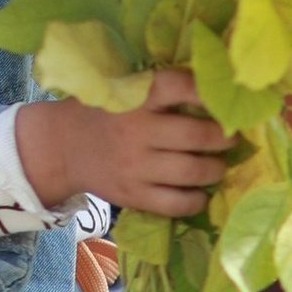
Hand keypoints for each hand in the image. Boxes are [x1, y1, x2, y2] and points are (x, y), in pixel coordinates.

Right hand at [17, 67, 227, 217]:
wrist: (61, 147)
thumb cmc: (103, 112)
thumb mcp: (122, 88)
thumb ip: (160, 88)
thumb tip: (215, 89)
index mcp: (136, 96)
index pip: (181, 87)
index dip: (210, 93)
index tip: (227, 99)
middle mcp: (136, 130)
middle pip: (197, 135)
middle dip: (224, 137)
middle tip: (230, 137)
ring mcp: (135, 166)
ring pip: (192, 171)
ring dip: (215, 169)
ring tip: (217, 165)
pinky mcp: (133, 194)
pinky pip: (176, 203)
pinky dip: (196, 200)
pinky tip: (199, 192)